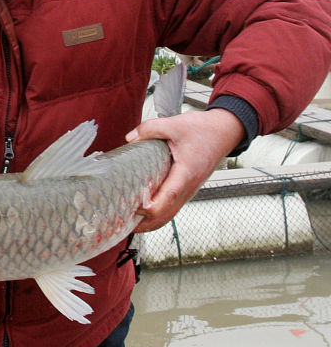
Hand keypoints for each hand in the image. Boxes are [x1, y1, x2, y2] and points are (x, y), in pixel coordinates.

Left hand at [125, 108, 244, 231]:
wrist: (225, 131)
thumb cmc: (205, 129)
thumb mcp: (175, 124)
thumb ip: (150, 129)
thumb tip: (130, 139)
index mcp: (186, 172)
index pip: (169, 197)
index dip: (151, 207)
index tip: (133, 207)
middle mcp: (189, 186)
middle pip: (166, 214)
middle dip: (145, 223)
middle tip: (122, 221)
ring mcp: (189, 190)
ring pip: (169, 214)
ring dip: (150, 221)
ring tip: (127, 221)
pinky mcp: (186, 188)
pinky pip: (171, 207)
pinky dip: (157, 214)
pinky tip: (141, 211)